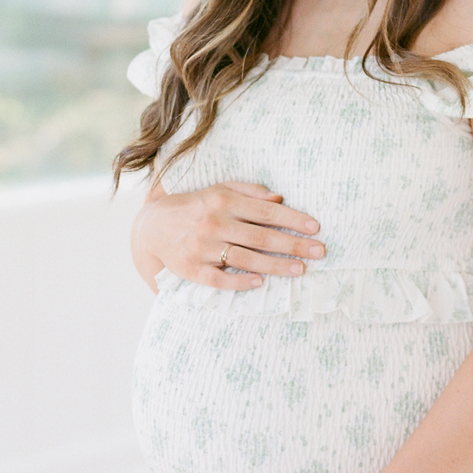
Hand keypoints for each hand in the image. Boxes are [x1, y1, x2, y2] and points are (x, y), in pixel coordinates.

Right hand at [133, 181, 324, 291]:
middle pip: (261, 237)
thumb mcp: (220, 190)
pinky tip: (260, 283)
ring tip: (300, 270)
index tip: (315, 227)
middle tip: (319, 251)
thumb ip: (250, 191)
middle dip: (293, 245)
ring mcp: (202, 248)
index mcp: (223, 201)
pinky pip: (219, 279)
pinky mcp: (191, 269)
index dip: (293, 219)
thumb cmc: (196, 205)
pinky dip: (239, 282)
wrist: (153, 226)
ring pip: (245, 259)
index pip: (266, 212)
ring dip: (275, 265)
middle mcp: (213, 223)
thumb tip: (280, 198)